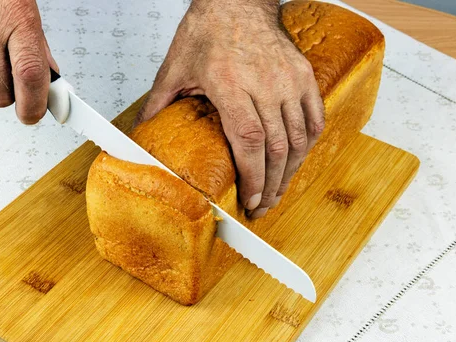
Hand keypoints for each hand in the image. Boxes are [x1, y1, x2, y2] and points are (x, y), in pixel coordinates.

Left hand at [137, 0, 324, 218]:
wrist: (236, 1)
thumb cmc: (208, 31)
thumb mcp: (175, 68)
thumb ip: (159, 105)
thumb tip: (140, 134)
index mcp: (231, 86)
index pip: (249, 142)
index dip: (254, 177)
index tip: (251, 200)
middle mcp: (265, 85)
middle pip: (276, 148)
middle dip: (271, 185)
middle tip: (262, 206)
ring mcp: (289, 81)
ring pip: (298, 139)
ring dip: (289, 172)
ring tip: (278, 192)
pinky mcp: (304, 76)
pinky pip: (315, 118)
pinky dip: (307, 145)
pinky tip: (297, 162)